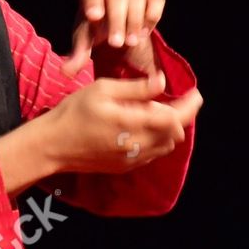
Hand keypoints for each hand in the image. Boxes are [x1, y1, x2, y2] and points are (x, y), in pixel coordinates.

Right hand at [40, 70, 202, 175]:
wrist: (52, 145)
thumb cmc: (74, 112)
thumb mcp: (103, 89)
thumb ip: (136, 88)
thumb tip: (162, 82)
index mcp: (134, 123)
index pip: (175, 118)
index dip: (190, 106)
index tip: (196, 94)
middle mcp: (137, 145)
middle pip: (175, 134)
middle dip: (182, 116)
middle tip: (179, 99)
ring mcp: (132, 159)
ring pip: (166, 146)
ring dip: (170, 129)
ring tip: (160, 111)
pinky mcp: (124, 167)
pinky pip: (152, 154)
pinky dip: (158, 141)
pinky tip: (146, 127)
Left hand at [60, 0, 165, 79]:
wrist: (119, 26)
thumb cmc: (97, 28)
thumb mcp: (85, 40)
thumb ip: (78, 54)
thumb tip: (66, 72)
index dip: (93, 0)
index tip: (94, 18)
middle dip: (117, 19)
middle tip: (117, 43)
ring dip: (134, 21)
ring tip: (131, 42)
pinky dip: (151, 16)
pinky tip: (144, 32)